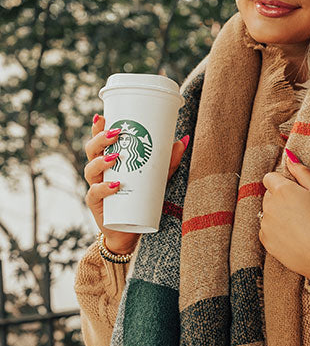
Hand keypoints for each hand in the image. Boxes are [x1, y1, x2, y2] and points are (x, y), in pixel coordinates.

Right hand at [83, 113, 188, 255]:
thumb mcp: (157, 178)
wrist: (131, 230)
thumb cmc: (142, 199)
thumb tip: (184, 140)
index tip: (101, 116)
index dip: (97, 128)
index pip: (99, 141)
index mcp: (109, 161)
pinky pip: (95, 193)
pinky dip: (104, 188)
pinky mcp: (97, 205)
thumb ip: (169, 161)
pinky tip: (114, 185)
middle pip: (91, 151)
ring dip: (101, 161)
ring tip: (115, 157)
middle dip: (100, 139)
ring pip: (90, 169)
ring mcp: (95, 187)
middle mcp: (99, 172)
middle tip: (116, 133)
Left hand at [259, 150, 309, 285]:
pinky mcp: (265, 240)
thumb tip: (289, 156)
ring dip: (279, 215)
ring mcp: (266, 224)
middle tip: (302, 210)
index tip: (296, 192)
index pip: (270, 177)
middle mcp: (269, 206)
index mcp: (282, 190)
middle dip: (281, 198)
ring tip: (300, 225)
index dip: (283, 183)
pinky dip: (276, 231)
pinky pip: (267, 229)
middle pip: (269, 195)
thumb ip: (302, 172)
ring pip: (268, 212)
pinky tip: (294, 236)